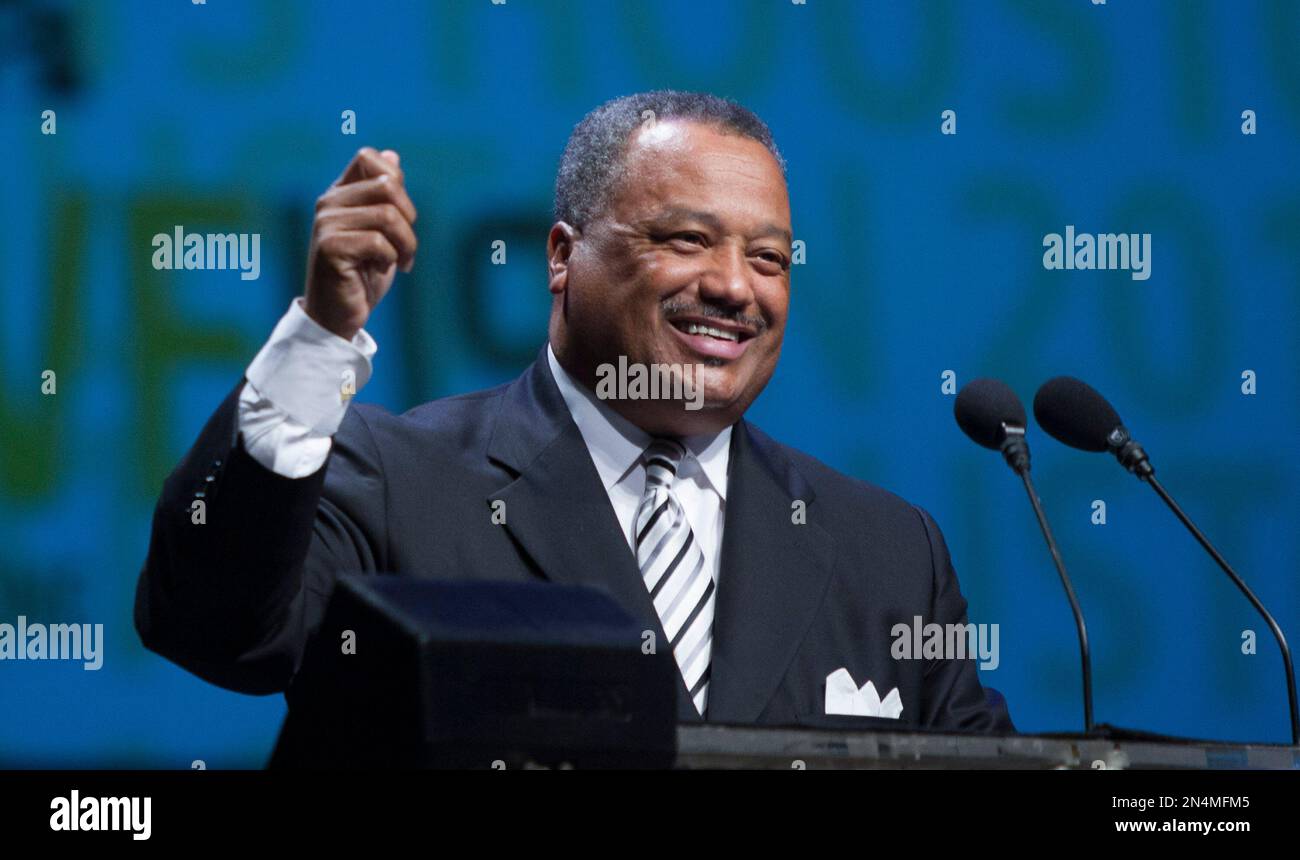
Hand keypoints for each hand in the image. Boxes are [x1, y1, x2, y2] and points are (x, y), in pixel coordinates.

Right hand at [303, 147, 418, 339]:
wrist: (339, 315)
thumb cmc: (362, 274)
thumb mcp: (381, 232)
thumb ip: (385, 197)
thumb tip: (393, 155)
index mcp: (339, 193)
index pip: (369, 157)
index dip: (397, 181)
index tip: (402, 216)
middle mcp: (328, 203)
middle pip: (388, 186)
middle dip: (409, 219)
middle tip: (406, 248)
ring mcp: (326, 223)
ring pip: (388, 215)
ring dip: (405, 244)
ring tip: (399, 262)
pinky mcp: (329, 247)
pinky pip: (377, 241)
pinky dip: (389, 259)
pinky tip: (378, 271)